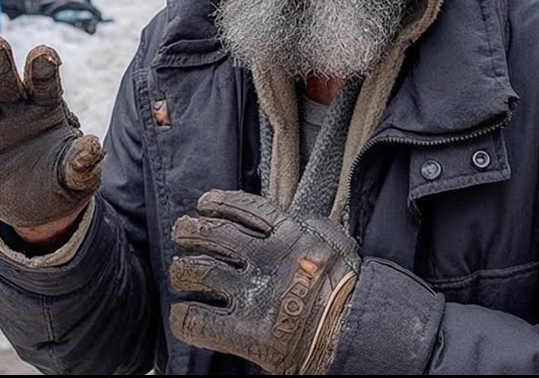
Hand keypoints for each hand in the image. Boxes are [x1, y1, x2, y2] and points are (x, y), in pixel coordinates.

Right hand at [0, 35, 103, 232]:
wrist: (37, 206)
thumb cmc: (62, 180)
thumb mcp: (79, 177)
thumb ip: (83, 163)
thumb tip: (93, 147)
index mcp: (46, 105)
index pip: (44, 82)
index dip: (43, 68)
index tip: (43, 54)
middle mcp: (13, 107)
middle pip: (3, 79)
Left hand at [168, 190, 360, 374]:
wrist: (359, 336)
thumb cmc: (350, 292)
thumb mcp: (337, 243)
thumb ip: (310, 226)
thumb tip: (294, 217)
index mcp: (291, 237)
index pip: (244, 208)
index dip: (218, 202)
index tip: (204, 203)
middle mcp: (268, 261)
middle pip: (212, 235)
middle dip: (190, 231)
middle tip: (181, 232)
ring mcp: (255, 296)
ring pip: (200, 272)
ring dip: (182, 270)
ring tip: (179, 272)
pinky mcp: (247, 333)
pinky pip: (199, 321)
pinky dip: (184, 317)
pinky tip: (182, 314)